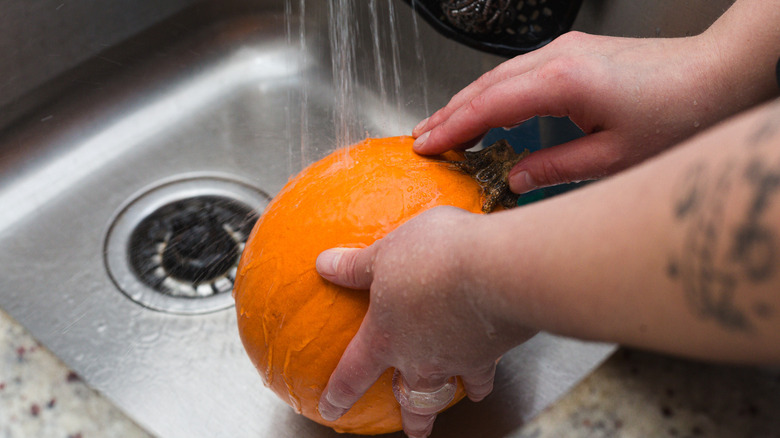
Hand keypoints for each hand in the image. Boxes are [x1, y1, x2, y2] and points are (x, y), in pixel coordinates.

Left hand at [315, 207, 534, 437]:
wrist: (496, 269)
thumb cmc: (433, 258)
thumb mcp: (384, 252)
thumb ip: (355, 265)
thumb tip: (325, 264)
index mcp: (385, 338)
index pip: (354, 374)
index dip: (339, 394)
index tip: (331, 409)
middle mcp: (421, 359)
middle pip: (412, 400)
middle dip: (412, 419)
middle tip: (413, 432)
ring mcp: (459, 359)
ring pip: (450, 391)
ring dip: (450, 400)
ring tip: (457, 401)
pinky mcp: (493, 351)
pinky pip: (488, 369)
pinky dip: (486, 375)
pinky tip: (491, 364)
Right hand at [412, 31, 735, 193]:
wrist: (718, 73)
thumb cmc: (677, 115)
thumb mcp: (612, 160)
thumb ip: (554, 169)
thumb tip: (515, 180)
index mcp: (561, 84)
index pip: (486, 107)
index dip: (451, 128)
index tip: (424, 147)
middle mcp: (557, 58)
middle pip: (484, 86)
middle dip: (449, 113)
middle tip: (421, 139)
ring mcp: (566, 49)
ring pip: (499, 75)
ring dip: (468, 101)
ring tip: (445, 127)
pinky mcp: (577, 51)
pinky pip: (519, 70)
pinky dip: (493, 92)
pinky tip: (488, 109)